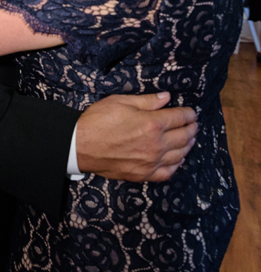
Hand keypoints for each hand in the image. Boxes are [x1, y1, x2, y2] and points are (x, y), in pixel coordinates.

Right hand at [75, 92, 195, 181]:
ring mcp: (151, 161)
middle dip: (192, 128)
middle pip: (184, 136)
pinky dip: (177, 165)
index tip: (191, 112)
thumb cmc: (97, 122)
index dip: (189, 113)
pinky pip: (168, 172)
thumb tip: (166, 97)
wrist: (78, 146)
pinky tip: (178, 159)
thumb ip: (146, 101)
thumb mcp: (120, 102)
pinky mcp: (143, 174)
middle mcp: (156, 144)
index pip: (180, 117)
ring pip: (180, 154)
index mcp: (152, 124)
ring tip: (189, 140)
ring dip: (188, 146)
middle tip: (193, 125)